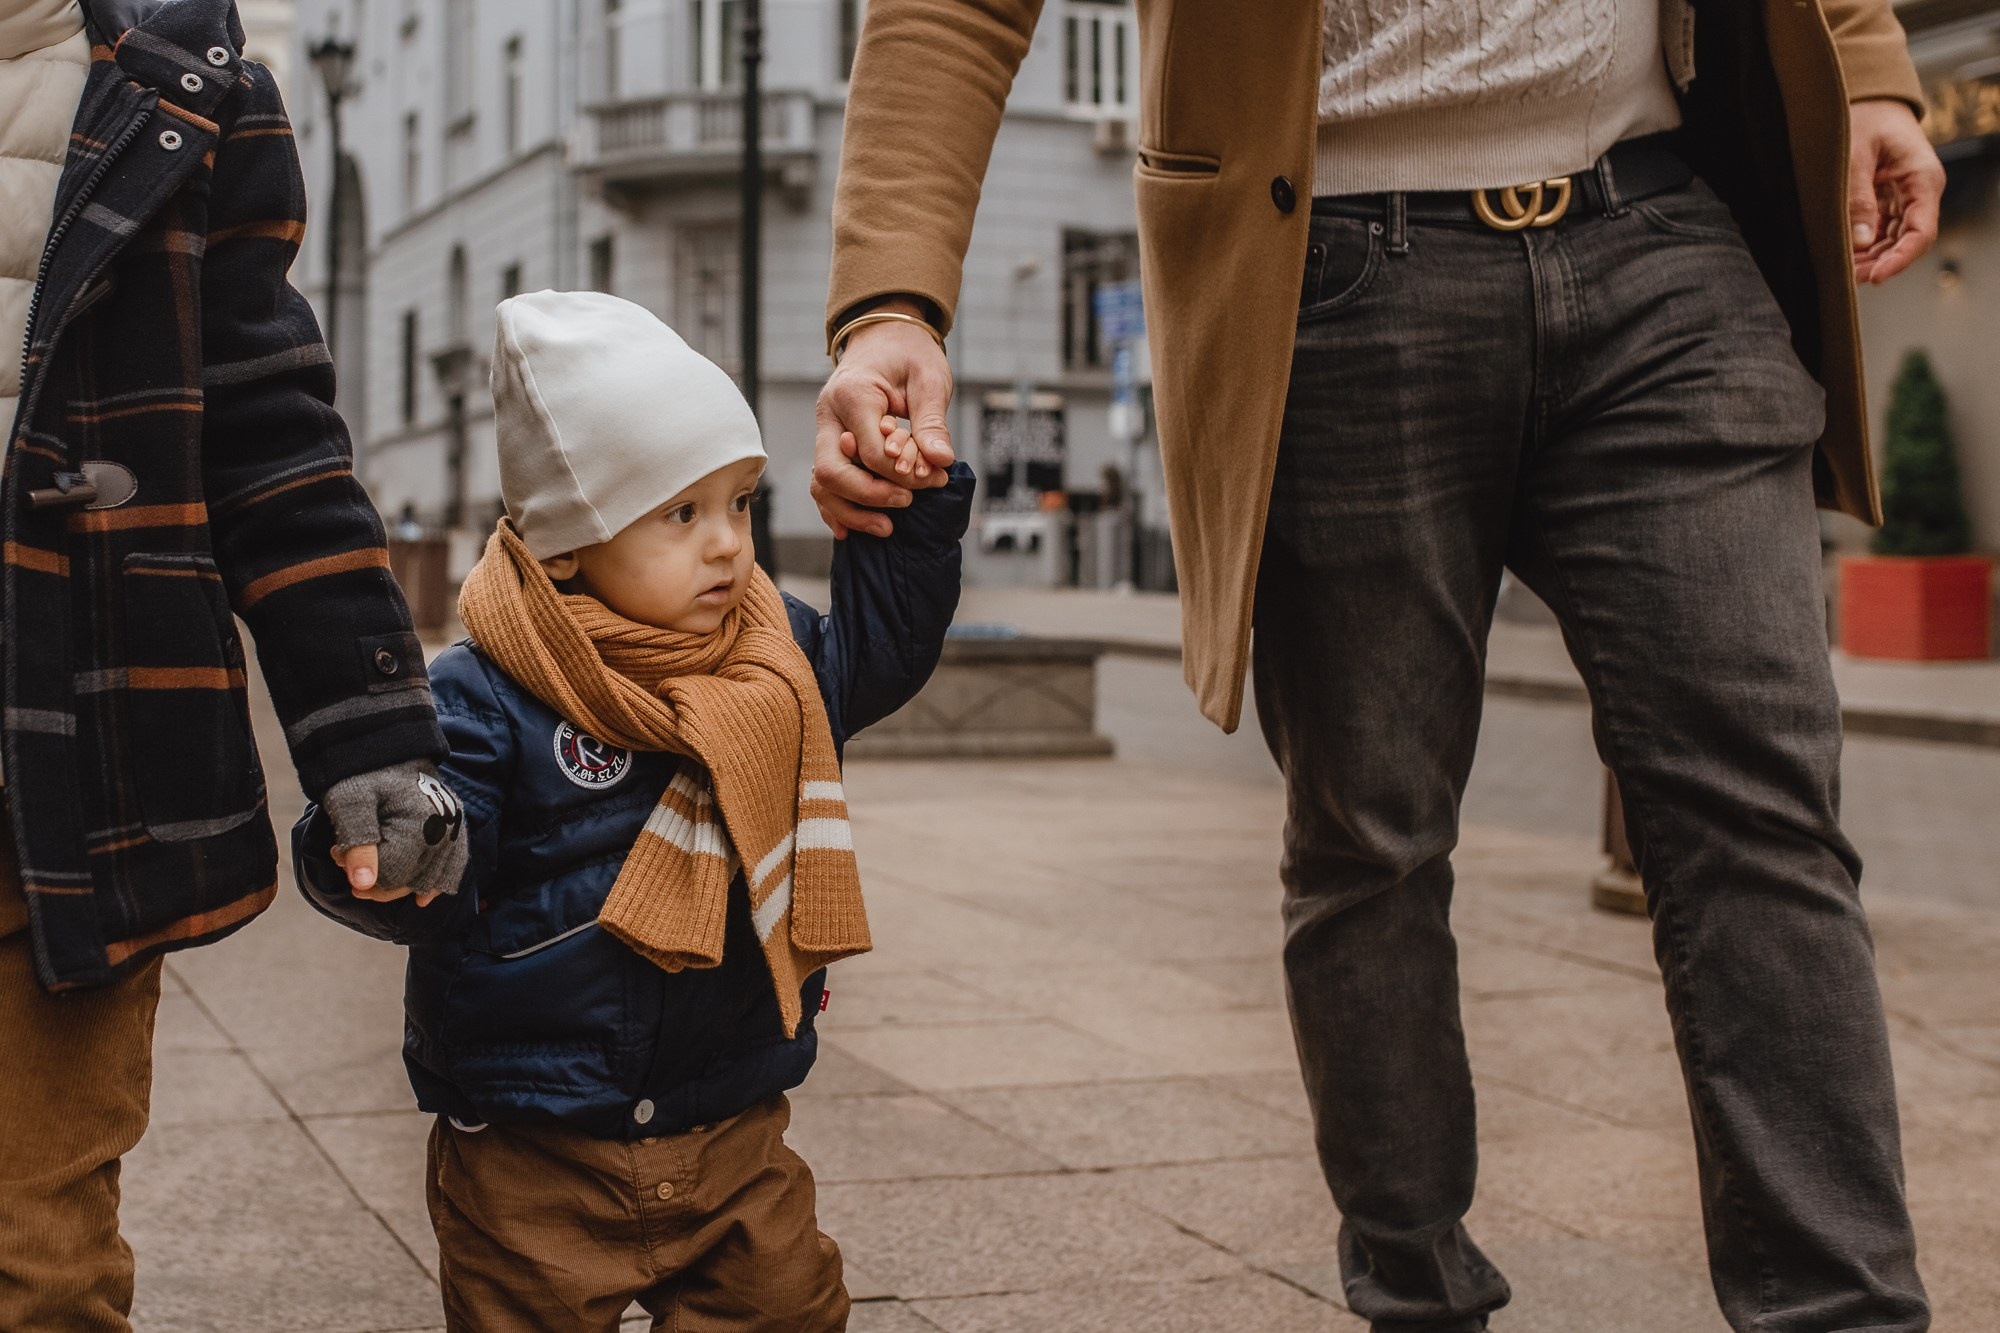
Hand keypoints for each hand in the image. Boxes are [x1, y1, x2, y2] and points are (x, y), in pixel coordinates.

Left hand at [322, 761, 467, 905]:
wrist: (386, 740)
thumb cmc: (363, 771)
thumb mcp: (350, 804)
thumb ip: (357, 844)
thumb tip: (363, 886)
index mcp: (421, 826)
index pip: (391, 875)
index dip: (359, 872)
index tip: (336, 854)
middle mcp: (444, 831)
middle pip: (410, 881)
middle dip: (377, 880)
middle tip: (346, 861)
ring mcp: (453, 829)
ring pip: (431, 878)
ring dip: (401, 884)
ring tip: (372, 877)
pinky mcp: (455, 825)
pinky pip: (454, 864)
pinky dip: (439, 882)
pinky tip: (423, 898)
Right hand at [812, 298, 956, 539]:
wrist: (885, 337)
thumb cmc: (909, 354)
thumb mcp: (930, 379)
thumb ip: (932, 422)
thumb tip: (941, 461)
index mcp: (852, 394)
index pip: (870, 451)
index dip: (901, 474)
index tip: (933, 480)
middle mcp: (829, 415)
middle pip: (831, 471)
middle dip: (868, 496)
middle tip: (905, 505)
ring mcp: (824, 432)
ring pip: (821, 484)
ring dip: (851, 510)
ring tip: (887, 527)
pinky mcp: (829, 445)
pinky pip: (823, 484)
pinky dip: (836, 509)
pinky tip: (852, 529)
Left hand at [1848, 99, 1945, 284]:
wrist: (1867, 99)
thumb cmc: (1864, 118)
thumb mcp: (1855, 155)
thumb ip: (1858, 198)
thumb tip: (1859, 242)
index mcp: (1922, 180)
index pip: (1921, 232)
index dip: (1900, 259)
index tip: (1876, 277)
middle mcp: (1919, 193)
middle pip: (1906, 242)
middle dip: (1880, 263)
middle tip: (1847, 277)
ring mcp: (1905, 198)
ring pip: (1892, 240)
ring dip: (1871, 258)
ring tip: (1843, 270)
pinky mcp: (1888, 200)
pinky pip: (1880, 231)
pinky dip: (1864, 246)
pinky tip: (1845, 256)